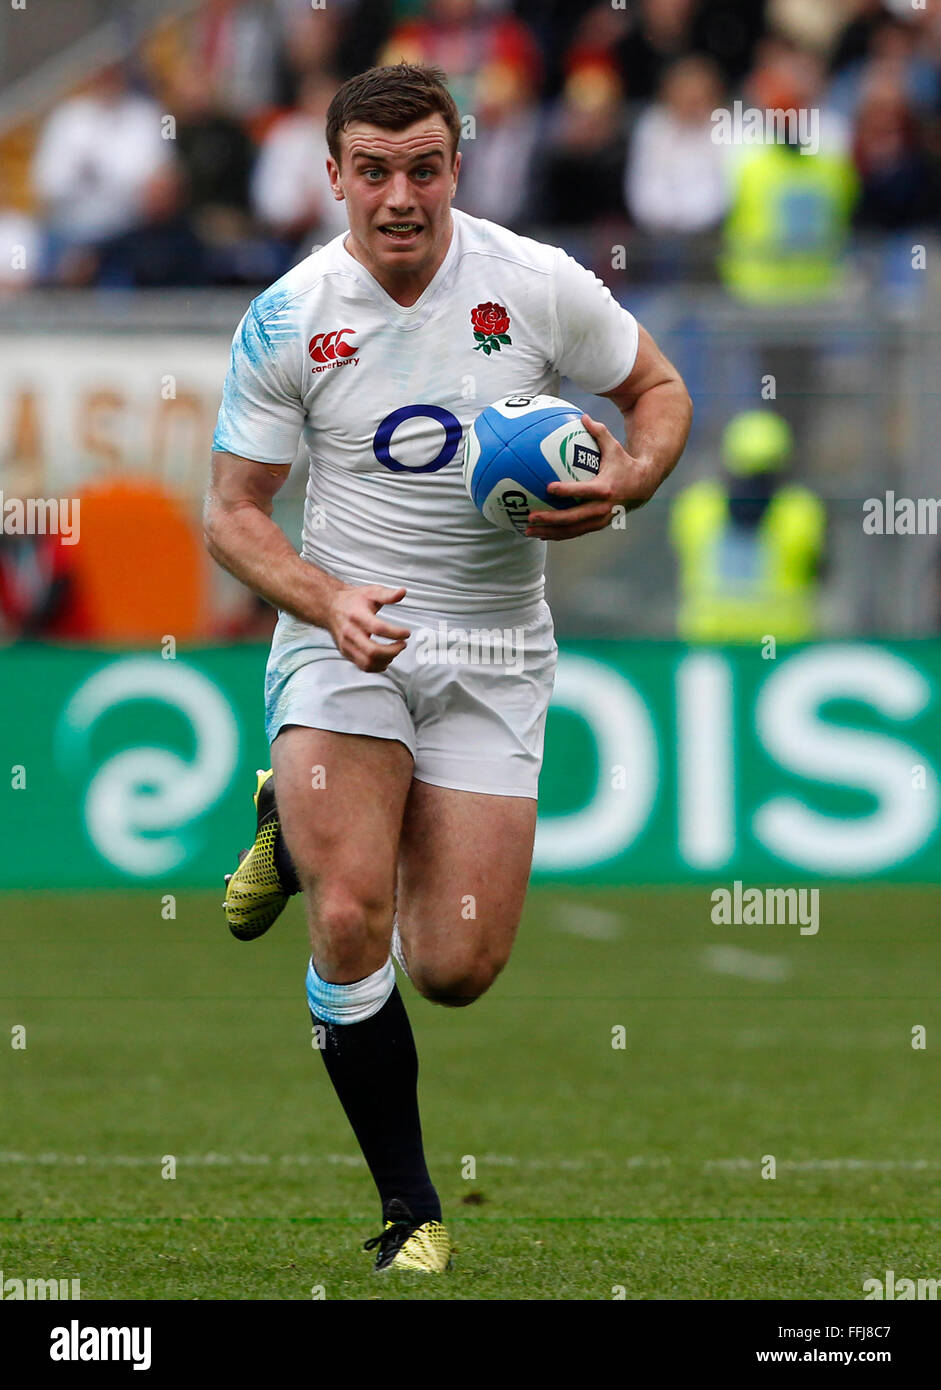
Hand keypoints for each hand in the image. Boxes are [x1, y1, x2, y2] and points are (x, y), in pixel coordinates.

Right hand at [327, 584, 410, 671]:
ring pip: (368, 662)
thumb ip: (387, 595)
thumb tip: (402, 592)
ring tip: (394, 652)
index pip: (378, 628)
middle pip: (373, 651)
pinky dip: (377, 666)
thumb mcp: (371, 592)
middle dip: (393, 651)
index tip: (406, 633)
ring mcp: (347, 645)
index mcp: (357, 615)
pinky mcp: (346, 653)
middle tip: (402, 645)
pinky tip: (385, 659)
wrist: (330, 607)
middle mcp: (350, 632)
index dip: (395, 633)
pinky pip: (363, 666)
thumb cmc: (351, 601)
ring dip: (386, 660)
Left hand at [525, 413, 652, 540]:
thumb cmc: (624, 463)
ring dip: (550, 532)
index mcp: (606, 488)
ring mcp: (600, 520)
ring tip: (529, 530)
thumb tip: (583, 416)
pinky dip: (559, 534)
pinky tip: (542, 534)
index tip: (549, 488)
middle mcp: (603, 507)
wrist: (644, 486)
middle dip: (551, 519)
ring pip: (573, 530)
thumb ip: (599, 432)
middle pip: (574, 517)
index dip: (567, 491)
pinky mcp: (598, 525)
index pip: (584, 491)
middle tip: (531, 516)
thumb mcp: (614, 447)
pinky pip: (576, 532)